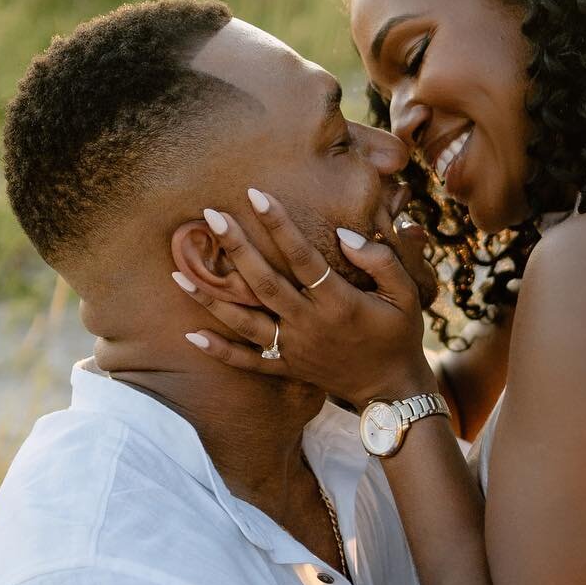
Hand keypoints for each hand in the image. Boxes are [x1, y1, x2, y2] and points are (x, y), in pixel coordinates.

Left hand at [178, 192, 434, 406]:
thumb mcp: (407, 295)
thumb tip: (344, 234)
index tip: (255, 194)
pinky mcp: (287, 367)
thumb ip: (380, 261)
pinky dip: (219, 351)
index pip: (303, 257)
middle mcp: (310, 324)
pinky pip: (248, 361)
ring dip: (210, 298)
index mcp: (339, 302)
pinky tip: (190, 336)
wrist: (392, 390)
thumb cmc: (400, 334)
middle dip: (236, 248)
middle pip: (264, 283)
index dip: (279, 225)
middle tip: (209, 215)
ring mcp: (294, 348)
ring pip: (245, 321)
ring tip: (177, 274)